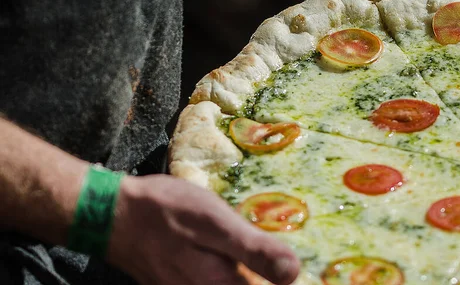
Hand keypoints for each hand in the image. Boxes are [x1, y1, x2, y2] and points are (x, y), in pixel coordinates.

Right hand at [107, 175, 299, 284]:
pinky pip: (219, 281)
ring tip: (273, 258)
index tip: (315, 274)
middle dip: (271, 273)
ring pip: (235, 283)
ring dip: (254, 271)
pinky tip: (243, 256)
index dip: (286, 280)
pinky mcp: (183, 284)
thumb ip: (253, 250)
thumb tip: (294, 274)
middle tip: (291, 259)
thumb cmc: (166, 212)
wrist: (114, 214)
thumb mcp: (214, 222)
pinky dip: (237, 270)